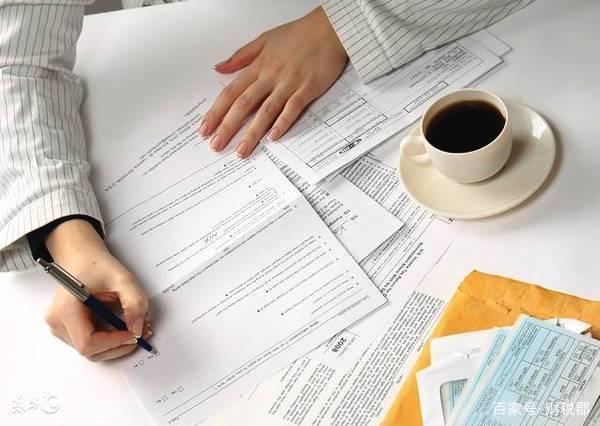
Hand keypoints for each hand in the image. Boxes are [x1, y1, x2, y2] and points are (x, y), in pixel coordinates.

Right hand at [44, 219, 149, 361]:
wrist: (81, 257)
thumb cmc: (96, 265)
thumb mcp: (123, 279)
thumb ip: (135, 303)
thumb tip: (137, 329)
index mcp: (66, 310)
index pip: (88, 343)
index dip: (114, 342)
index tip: (134, 332)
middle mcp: (58, 322)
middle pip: (90, 351)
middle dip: (119, 344)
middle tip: (142, 331)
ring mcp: (61, 327)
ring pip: (92, 350)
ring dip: (116, 343)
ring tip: (135, 326)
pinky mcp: (69, 328)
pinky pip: (92, 342)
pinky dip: (110, 338)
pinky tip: (122, 325)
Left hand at [199, 6, 347, 157]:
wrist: (329, 29)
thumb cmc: (299, 34)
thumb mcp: (264, 39)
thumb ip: (241, 56)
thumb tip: (219, 68)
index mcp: (258, 66)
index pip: (231, 92)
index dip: (216, 112)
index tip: (205, 129)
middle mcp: (270, 76)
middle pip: (244, 104)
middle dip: (227, 127)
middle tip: (216, 145)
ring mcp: (289, 83)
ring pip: (266, 111)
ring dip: (252, 132)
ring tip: (242, 150)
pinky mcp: (307, 88)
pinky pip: (293, 108)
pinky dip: (283, 123)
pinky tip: (273, 137)